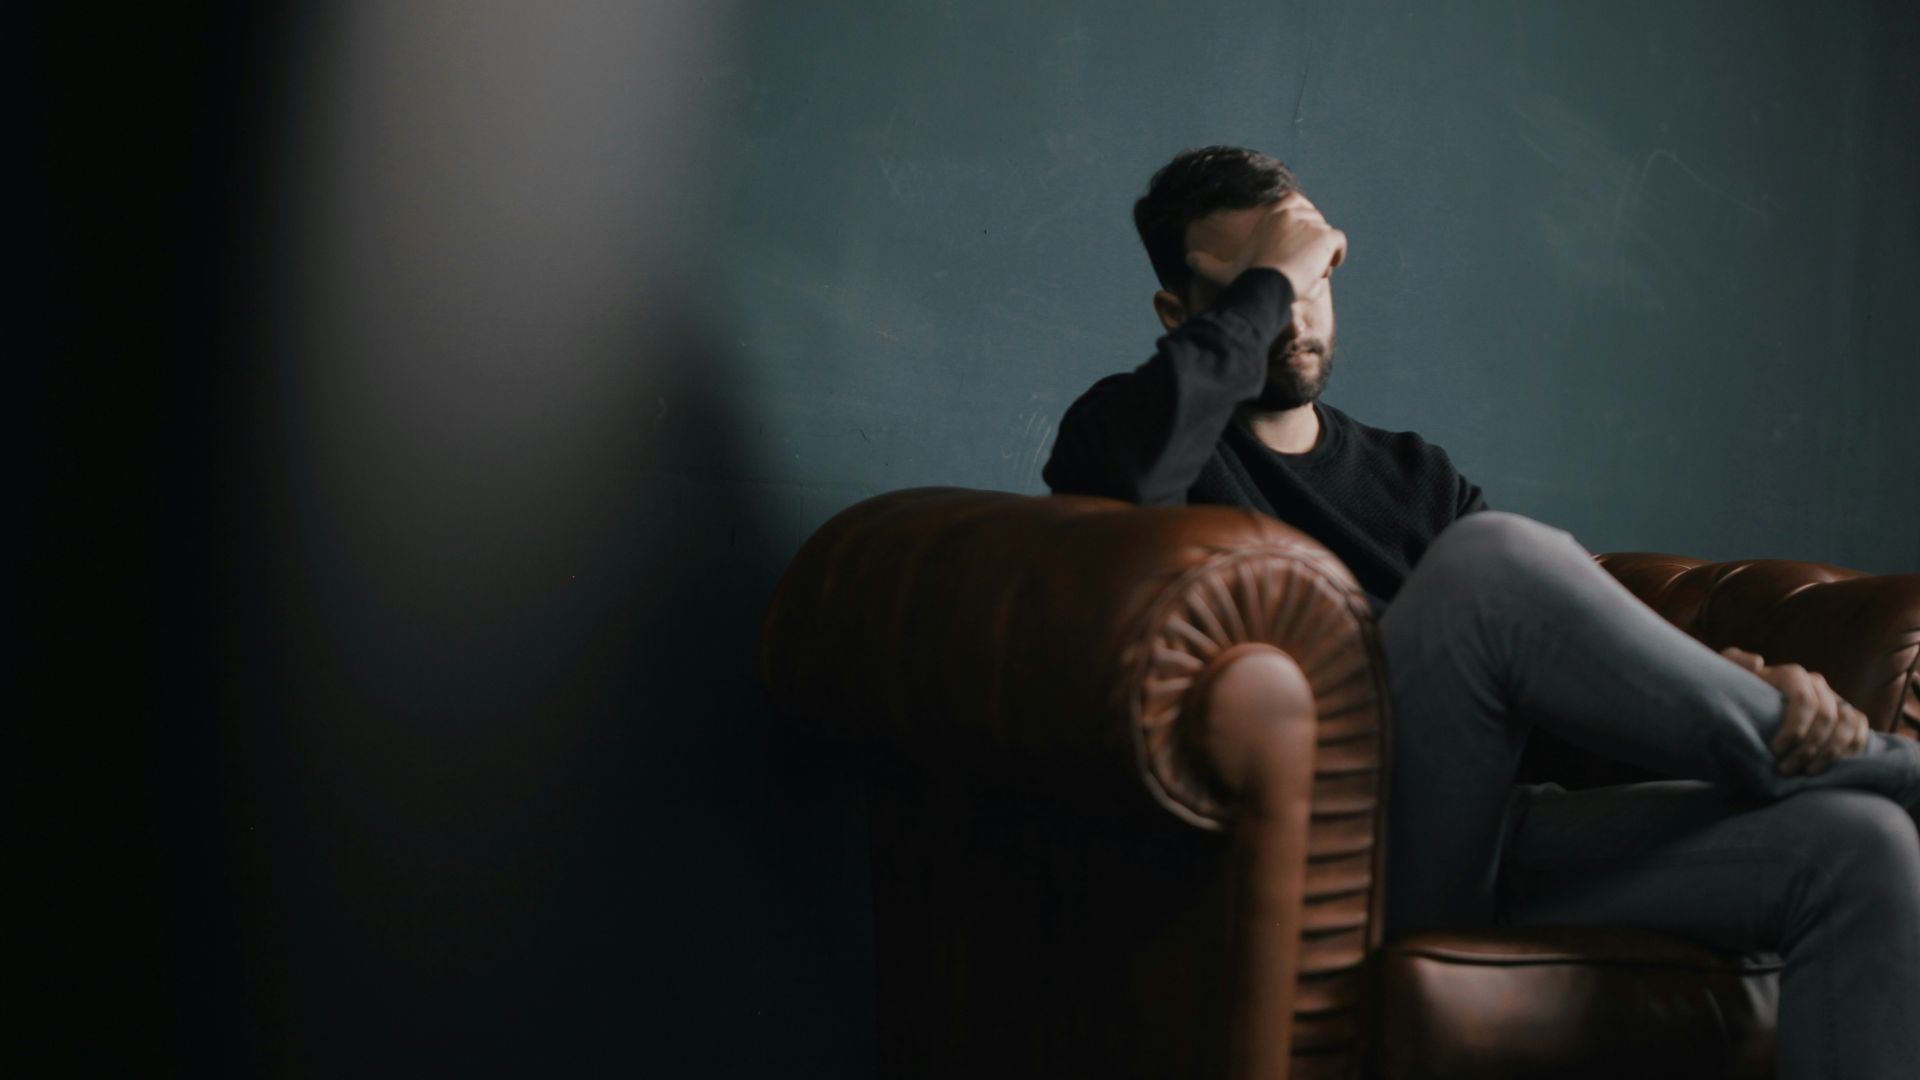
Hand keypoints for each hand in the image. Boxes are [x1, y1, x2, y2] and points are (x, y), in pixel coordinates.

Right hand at [1185, 192, 1347, 299]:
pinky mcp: (1327, 236)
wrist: (1265, 285)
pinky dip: (1335, 256)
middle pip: (1314, 223)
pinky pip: (1339, 244)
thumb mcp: (1224, 269)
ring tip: (1307, 273)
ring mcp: (1312, 222)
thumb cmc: (1245, 278)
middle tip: (1299, 266)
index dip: (1297, 229)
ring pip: (1325, 237)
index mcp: (1275, 211)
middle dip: (1310, 243)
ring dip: (1320, 254)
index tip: (1291, 249)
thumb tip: (1187, 259)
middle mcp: (1295, 210)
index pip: (1297, 208)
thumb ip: (1206, 263)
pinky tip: (1323, 270)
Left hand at [1720, 647, 1870, 775]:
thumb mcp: (1728, 678)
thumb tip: (1758, 663)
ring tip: (1808, 772)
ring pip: (1847, 723)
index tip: (1776, 750)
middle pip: (1825, 716)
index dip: (1794, 727)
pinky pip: (1860, 729)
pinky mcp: (1847, 715)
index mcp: (1791, 675)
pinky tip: (1832, 766)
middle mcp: (1817, 684)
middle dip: (1808, 747)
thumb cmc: (1738, 696)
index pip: (1804, 699)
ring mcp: (1835, 699)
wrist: (1751, 710)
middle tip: (1786, 769)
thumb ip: (1734, 663)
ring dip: (1831, 752)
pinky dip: (1852, 748)